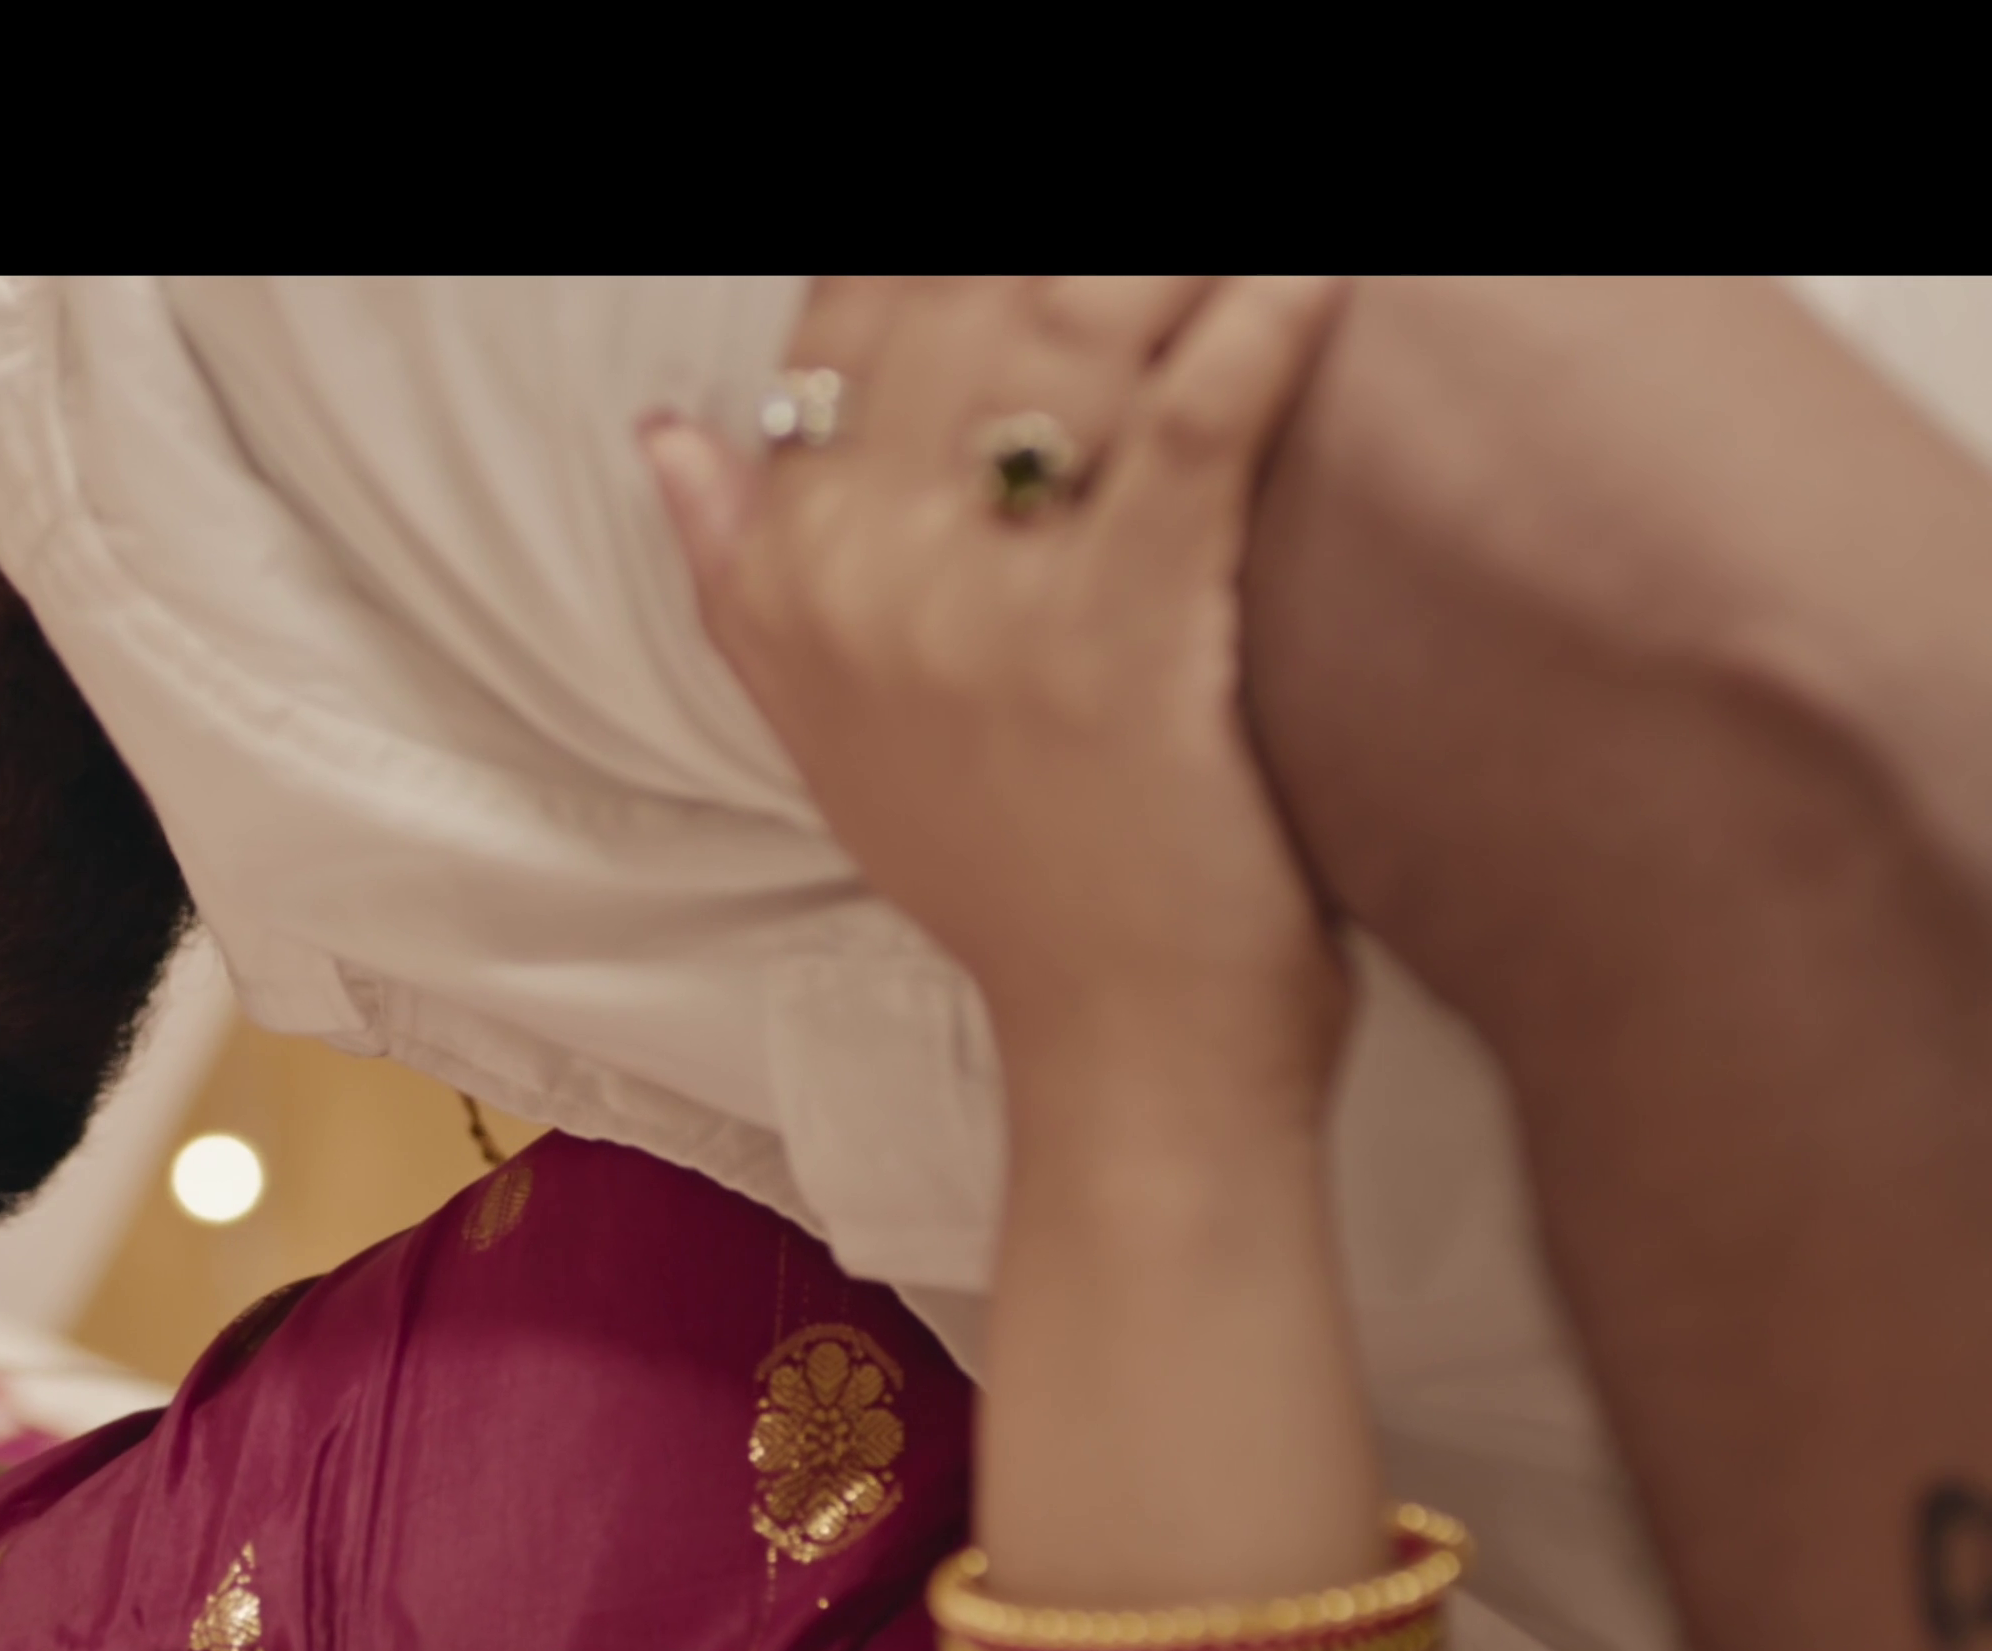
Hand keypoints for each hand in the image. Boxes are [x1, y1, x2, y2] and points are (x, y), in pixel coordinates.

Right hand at [646, 276, 1350, 1119]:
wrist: (1122, 1054)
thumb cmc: (1008, 888)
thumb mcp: (823, 734)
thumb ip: (737, 573)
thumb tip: (669, 435)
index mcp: (789, 579)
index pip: (844, 325)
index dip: (940, 264)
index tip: (1029, 267)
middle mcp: (860, 577)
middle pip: (960, 299)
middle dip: (1064, 260)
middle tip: (1162, 262)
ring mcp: (983, 609)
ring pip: (1069, 328)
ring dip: (1172, 268)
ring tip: (1250, 255)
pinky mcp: (1119, 640)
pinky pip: (1194, 425)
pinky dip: (1265, 327)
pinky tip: (1323, 284)